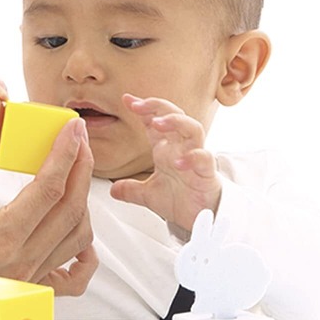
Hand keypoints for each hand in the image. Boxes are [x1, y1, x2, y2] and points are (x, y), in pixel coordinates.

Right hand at [0, 115, 95, 312]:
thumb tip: (0, 107)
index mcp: (2, 236)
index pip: (50, 187)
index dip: (65, 151)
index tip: (73, 127)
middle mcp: (19, 263)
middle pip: (71, 211)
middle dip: (81, 168)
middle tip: (79, 139)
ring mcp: (25, 279)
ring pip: (76, 239)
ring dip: (82, 201)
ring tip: (75, 169)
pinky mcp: (24, 286)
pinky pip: (71, 277)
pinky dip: (84, 254)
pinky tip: (78, 226)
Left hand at [109, 94, 221, 230]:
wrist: (201, 220)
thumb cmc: (181, 200)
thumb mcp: (148, 195)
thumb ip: (130, 189)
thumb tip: (112, 189)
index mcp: (166, 148)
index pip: (155, 120)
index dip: (143, 108)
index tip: (126, 99)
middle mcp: (181, 148)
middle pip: (175, 115)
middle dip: (158, 106)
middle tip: (139, 106)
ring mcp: (196, 158)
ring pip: (193, 129)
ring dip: (176, 122)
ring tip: (158, 123)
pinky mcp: (207, 173)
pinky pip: (204, 158)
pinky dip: (192, 156)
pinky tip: (178, 161)